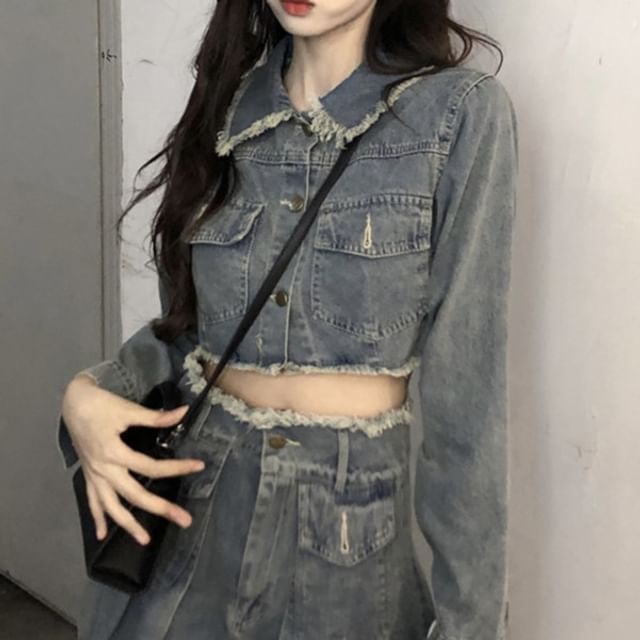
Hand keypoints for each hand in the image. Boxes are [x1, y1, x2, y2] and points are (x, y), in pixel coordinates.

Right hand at [61, 374, 206, 545]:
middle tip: (185, 520)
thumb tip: (183, 412)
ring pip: (111, 507)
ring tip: (146, 540)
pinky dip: (97, 519)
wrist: (72, 402)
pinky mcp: (88, 475)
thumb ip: (156, 417)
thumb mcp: (128, 409)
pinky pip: (91, 502)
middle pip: (134, 495)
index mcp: (114, 453)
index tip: (199, 466)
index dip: (177, 468)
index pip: (151, 467)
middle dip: (160, 509)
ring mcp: (94, 475)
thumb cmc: (100, 405)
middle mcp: (104, 470)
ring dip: (127, 525)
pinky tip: (101, 535)